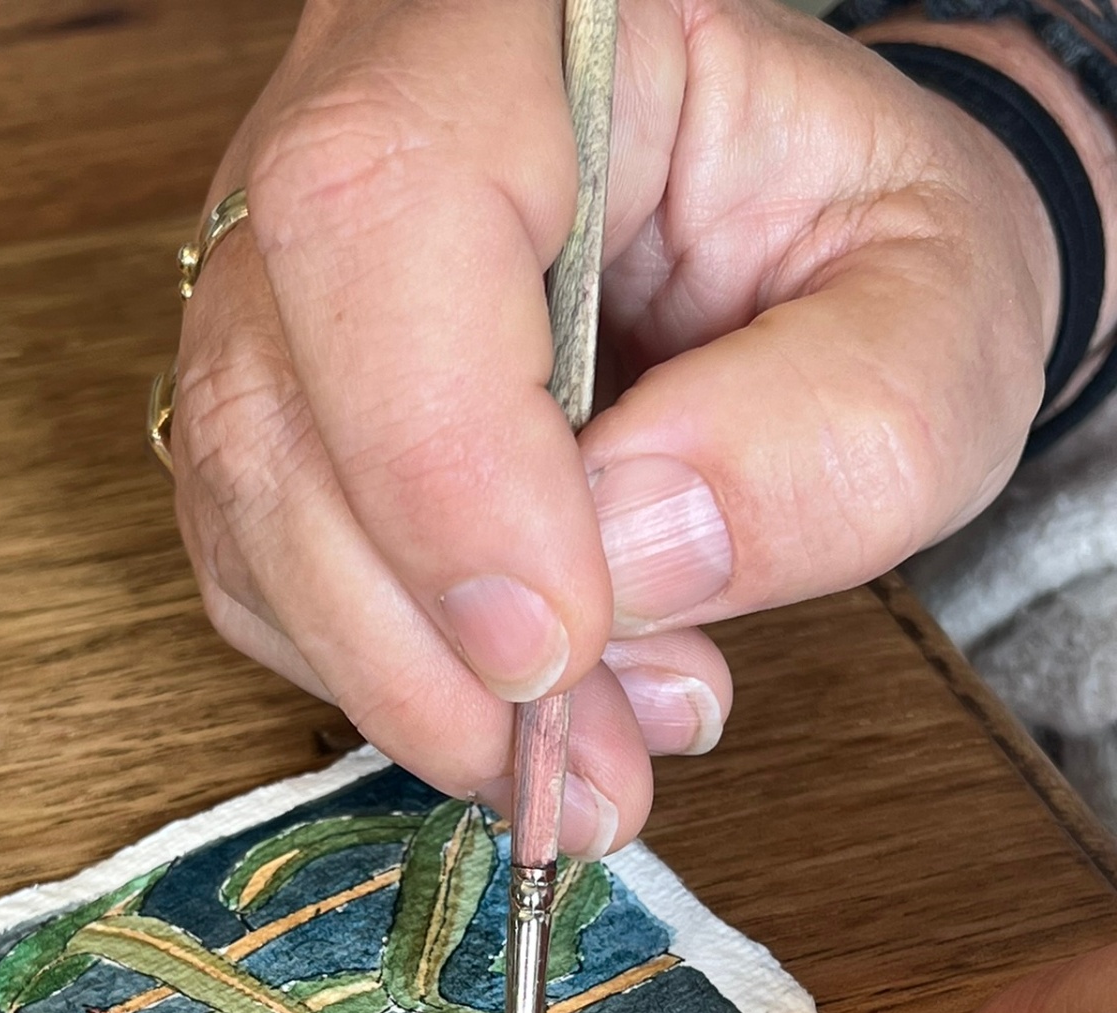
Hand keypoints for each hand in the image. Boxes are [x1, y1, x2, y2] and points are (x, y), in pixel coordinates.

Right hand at [169, 0, 1090, 851]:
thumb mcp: (939, 326)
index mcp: (525, 32)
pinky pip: (257, 565)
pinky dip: (379, 676)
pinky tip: (520, 704)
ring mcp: (292, 271)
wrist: (810, 262)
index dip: (438, 457)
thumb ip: (827, 435)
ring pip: (244, 500)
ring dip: (403, 683)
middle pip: (269, 393)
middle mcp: (357, 126)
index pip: (383, 209)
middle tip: (582, 767)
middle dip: (416, 634)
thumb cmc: (871, 257)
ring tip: (583, 754)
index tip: (555, 644)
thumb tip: (625, 561)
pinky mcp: (281, 399)